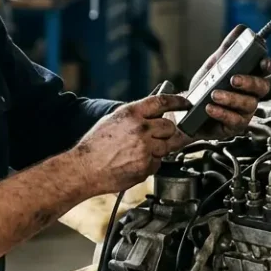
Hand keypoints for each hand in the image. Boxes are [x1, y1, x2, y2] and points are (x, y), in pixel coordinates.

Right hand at [70, 94, 191, 193]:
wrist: (85, 169)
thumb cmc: (95, 146)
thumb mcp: (113, 120)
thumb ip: (135, 116)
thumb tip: (153, 114)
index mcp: (131, 113)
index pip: (162, 102)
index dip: (178, 102)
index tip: (186, 104)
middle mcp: (141, 129)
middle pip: (170, 127)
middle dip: (166, 132)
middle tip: (157, 137)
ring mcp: (145, 148)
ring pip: (167, 146)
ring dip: (159, 149)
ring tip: (140, 151)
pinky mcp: (146, 166)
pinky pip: (159, 163)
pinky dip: (151, 163)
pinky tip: (135, 162)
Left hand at [179, 25, 270, 140]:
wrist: (187, 111)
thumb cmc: (205, 88)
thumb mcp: (214, 65)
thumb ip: (227, 49)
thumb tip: (240, 29)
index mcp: (249, 78)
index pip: (265, 71)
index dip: (266, 66)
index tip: (263, 63)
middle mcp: (251, 95)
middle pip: (262, 88)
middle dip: (249, 82)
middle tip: (233, 79)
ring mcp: (245, 112)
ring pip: (248, 105)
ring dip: (231, 98)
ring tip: (214, 94)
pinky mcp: (235, 126)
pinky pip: (235, 121)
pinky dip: (222, 113)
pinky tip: (210, 108)